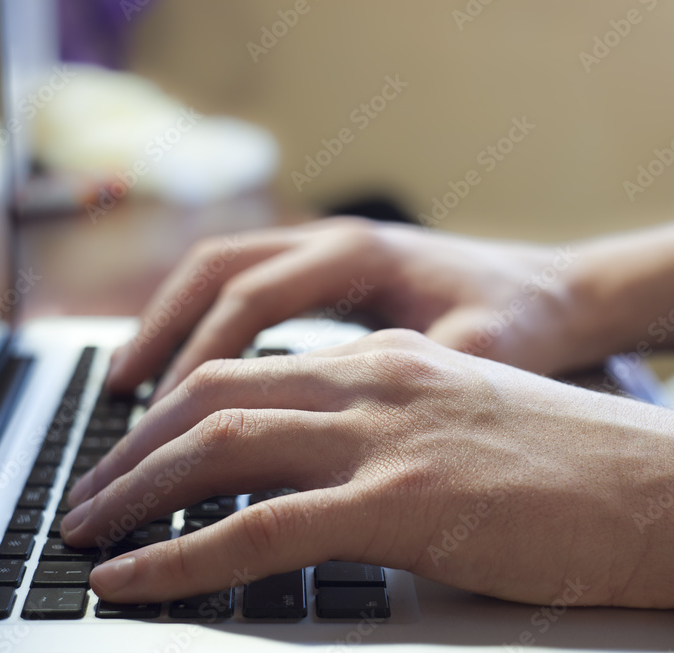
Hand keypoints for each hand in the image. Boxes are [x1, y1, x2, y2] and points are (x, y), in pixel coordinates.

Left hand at [63, 329, 673, 607]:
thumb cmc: (588, 469)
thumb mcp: (476, 422)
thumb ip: (404, 429)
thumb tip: (341, 472)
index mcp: (393, 361)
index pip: (253, 369)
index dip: (178, 408)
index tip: (138, 448)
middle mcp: (376, 381)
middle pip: (212, 394)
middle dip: (132, 445)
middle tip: (88, 492)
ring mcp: (385, 439)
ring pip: (216, 448)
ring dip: (134, 491)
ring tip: (86, 532)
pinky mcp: (400, 505)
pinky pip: (255, 529)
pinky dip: (179, 556)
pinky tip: (134, 578)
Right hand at [106, 218, 609, 402]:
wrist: (558, 292)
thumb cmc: (525, 321)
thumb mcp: (484, 350)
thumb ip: (423, 372)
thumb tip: (367, 424)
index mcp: (363, 254)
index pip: (252, 297)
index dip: (200, 356)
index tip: (165, 418)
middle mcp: (335, 240)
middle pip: (216, 271)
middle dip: (160, 332)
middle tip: (115, 400)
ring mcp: (329, 250)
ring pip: (221, 272)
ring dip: (170, 323)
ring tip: (126, 385)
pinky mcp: (332, 274)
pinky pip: (245, 289)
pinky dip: (205, 325)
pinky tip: (188, 372)